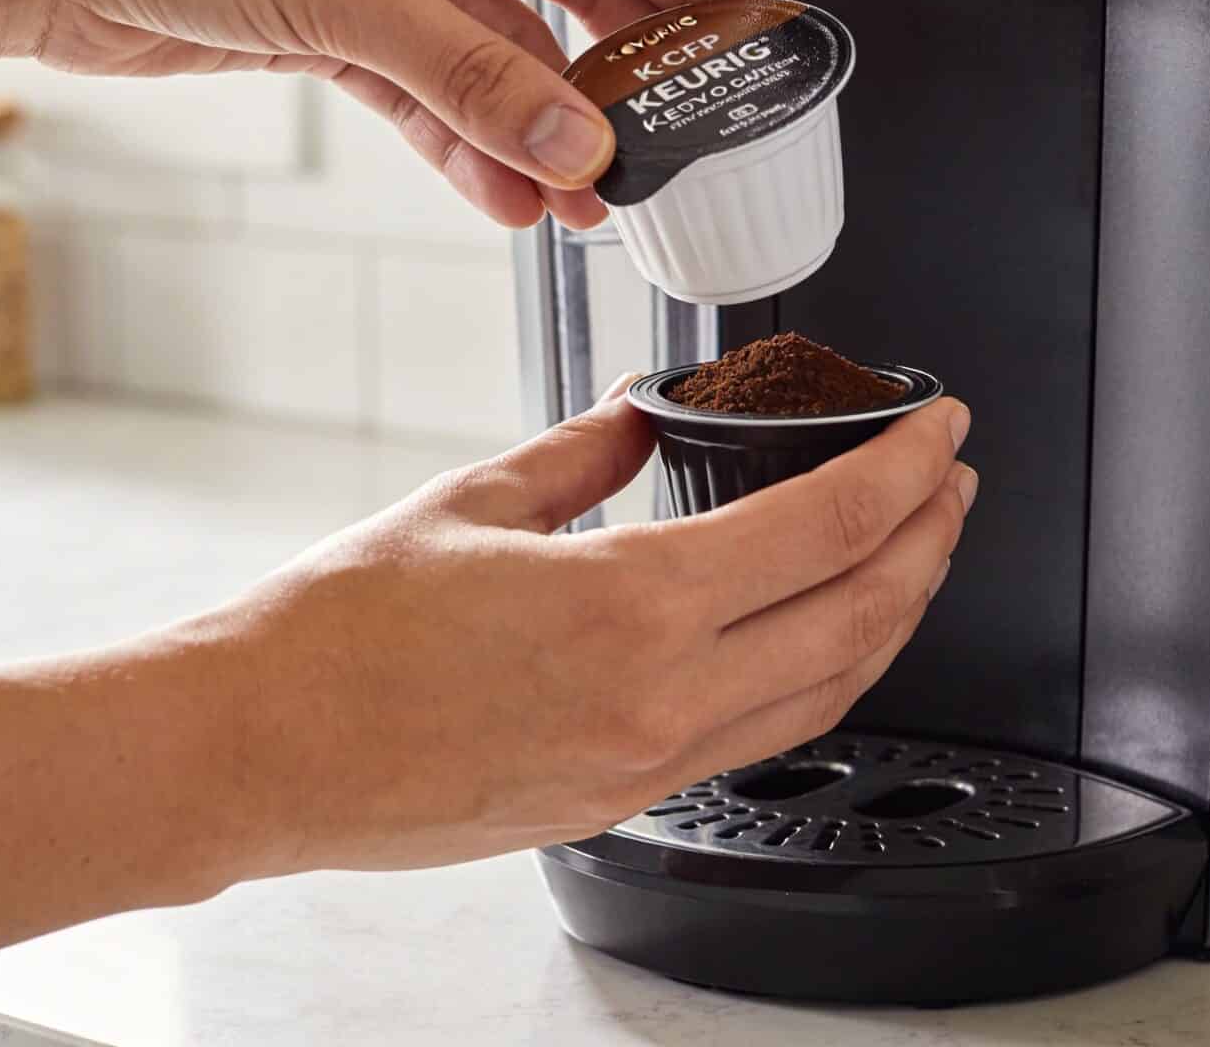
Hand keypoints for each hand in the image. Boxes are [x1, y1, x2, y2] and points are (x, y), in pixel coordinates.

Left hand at [7, 0, 767, 230]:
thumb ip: (471, 77)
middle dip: (606, 75)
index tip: (742, 31)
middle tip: (673, 140)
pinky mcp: (334, 21)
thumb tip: (573, 142)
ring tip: (585, 199)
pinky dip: (463, 141)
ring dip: (531, 128)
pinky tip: (506, 193)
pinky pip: (427, 89)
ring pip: (490, 51)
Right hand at [177, 382, 976, 876]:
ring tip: (914, 553)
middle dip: (929, 541)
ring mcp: (647, 763)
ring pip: (826, 691)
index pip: (822, 527)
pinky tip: (820, 638)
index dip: (903, 468)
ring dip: (892, 616)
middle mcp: (660, 697)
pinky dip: (818, 677)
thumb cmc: (335, 635)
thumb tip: (647, 408)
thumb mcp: (475, 502)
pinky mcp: (620, 801)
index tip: (939, 425)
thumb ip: (588, 452)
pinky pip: (760, 738)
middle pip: (859, 618)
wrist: (257, 753)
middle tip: (952, 481)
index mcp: (630, 604)